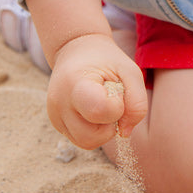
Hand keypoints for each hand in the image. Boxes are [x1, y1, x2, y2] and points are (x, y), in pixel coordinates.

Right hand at [46, 32, 147, 148]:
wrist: (76, 49)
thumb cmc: (106, 60)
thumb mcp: (130, 70)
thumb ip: (137, 102)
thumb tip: (124, 133)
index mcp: (75, 83)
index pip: (98, 111)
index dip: (117, 107)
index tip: (116, 91)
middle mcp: (59, 103)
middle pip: (91, 137)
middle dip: (110, 124)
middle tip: (111, 100)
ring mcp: (55, 115)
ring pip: (85, 143)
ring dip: (102, 130)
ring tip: (102, 105)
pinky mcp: (56, 123)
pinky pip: (80, 139)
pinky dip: (93, 130)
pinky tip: (92, 109)